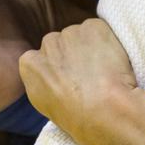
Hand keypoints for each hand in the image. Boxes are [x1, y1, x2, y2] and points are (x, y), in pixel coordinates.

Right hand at [19, 18, 138, 144]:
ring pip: (83, 36)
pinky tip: (114, 63)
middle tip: (91, 75)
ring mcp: (71, 32)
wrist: (102, 110)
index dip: (60, 67)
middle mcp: (47, 43)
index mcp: (30, 64)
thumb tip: (56, 79)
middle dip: (74, 54)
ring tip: (105, 71)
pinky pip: (102, 31)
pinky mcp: (94, 27)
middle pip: (62, 43)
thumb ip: (46, 82)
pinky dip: (110, 42)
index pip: (42, 58)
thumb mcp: (46, 105)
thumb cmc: (77, 118)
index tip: (71, 79)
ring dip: (93, 47)